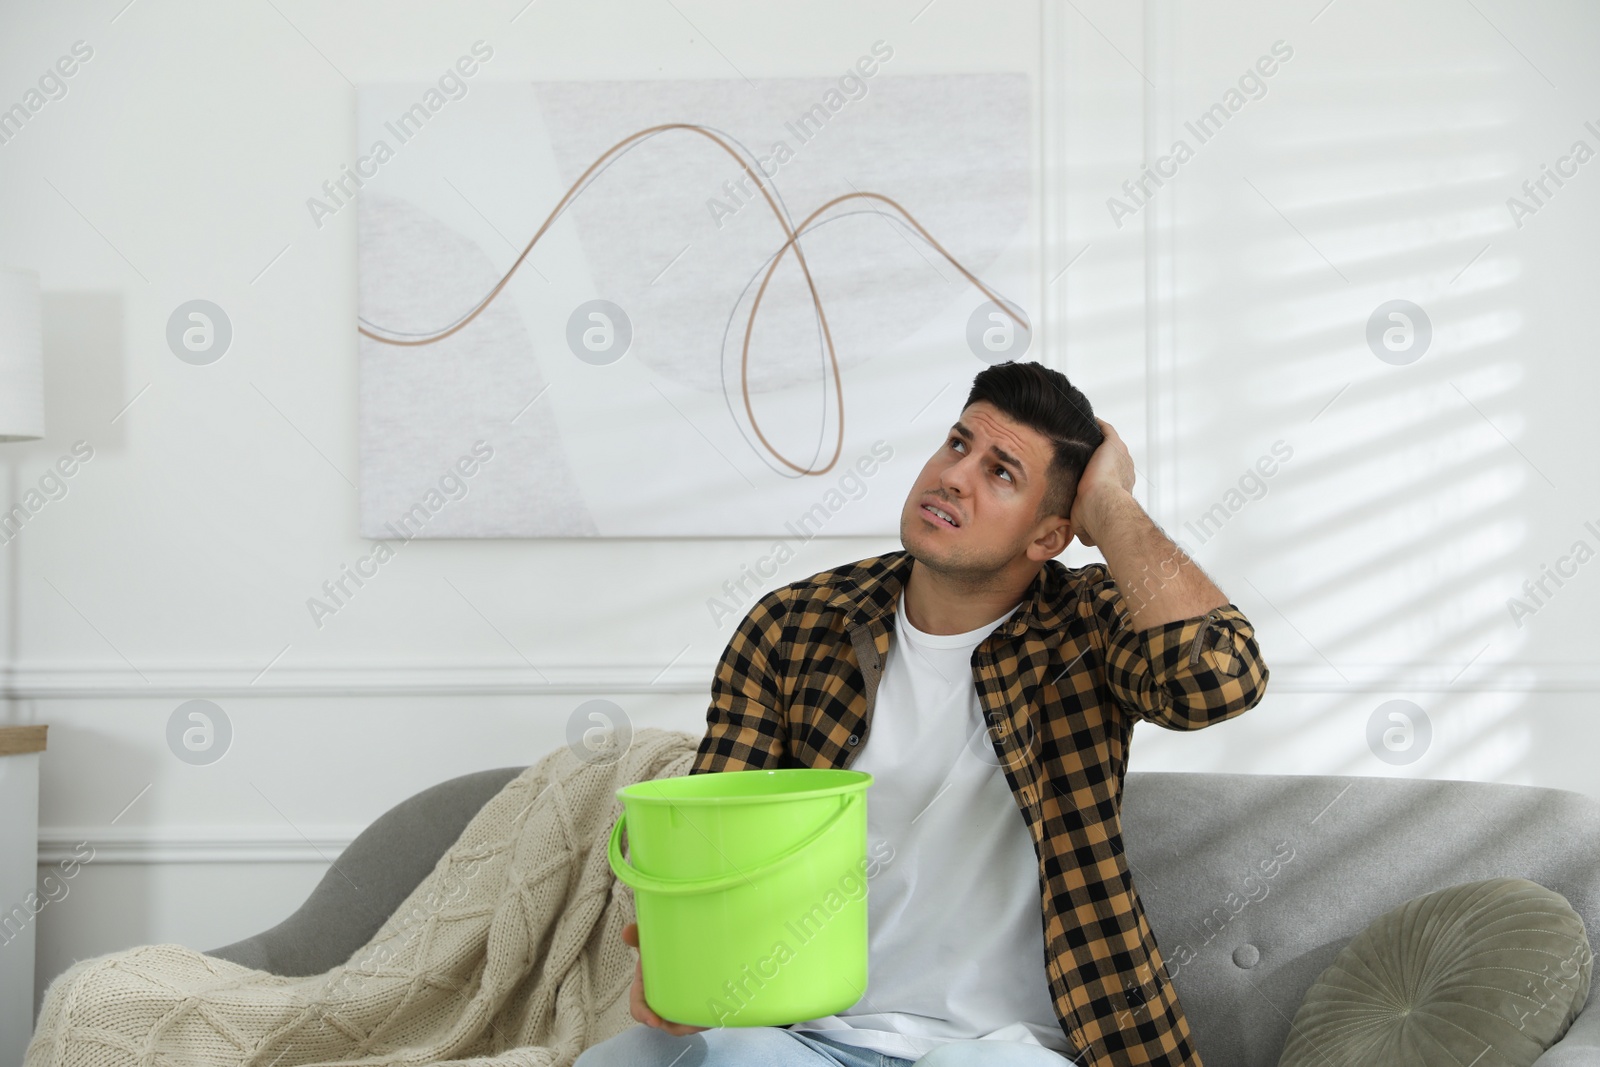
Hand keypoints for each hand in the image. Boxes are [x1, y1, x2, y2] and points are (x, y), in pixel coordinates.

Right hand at [624, 922, 707, 1034]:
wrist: (686, 952)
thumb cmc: (662, 953)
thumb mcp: (650, 944)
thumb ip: (639, 936)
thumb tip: (627, 931)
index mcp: (645, 990)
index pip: (639, 1008)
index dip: (644, 1016)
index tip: (654, 1021)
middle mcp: (660, 1004)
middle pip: (665, 1022)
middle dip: (675, 1026)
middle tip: (690, 1024)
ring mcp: (677, 1008)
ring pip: (683, 1024)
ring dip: (693, 1024)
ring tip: (706, 1020)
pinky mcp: (693, 1009)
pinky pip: (698, 1019)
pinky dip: (706, 1019)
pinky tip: (717, 1014)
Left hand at [1071, 418, 1134, 548]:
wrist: (1103, 508)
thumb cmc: (1096, 521)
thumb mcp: (1088, 527)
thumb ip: (1086, 528)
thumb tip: (1085, 537)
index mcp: (1120, 488)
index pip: (1110, 477)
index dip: (1097, 473)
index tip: (1085, 471)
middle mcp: (1125, 470)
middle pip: (1110, 458)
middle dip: (1096, 454)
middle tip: (1077, 448)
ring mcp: (1121, 456)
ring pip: (1107, 442)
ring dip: (1094, 437)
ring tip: (1077, 432)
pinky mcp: (1113, 444)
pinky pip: (1105, 429)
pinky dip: (1096, 424)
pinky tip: (1082, 420)